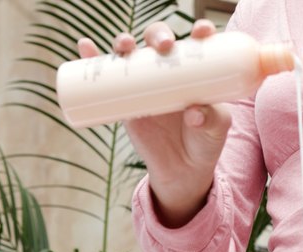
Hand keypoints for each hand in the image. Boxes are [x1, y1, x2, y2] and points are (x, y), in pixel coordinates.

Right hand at [77, 20, 231, 227]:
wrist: (182, 170)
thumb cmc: (205, 143)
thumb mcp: (216, 131)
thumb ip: (211, 120)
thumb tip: (193, 112)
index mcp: (196, 71)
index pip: (197, 43)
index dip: (199, 30)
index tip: (202, 31)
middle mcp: (168, 70)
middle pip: (158, 40)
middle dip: (159, 34)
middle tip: (164, 46)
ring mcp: (144, 83)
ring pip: (131, 53)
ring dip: (124, 41)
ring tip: (125, 45)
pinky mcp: (124, 99)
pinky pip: (106, 75)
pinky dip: (92, 58)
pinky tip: (85, 47)